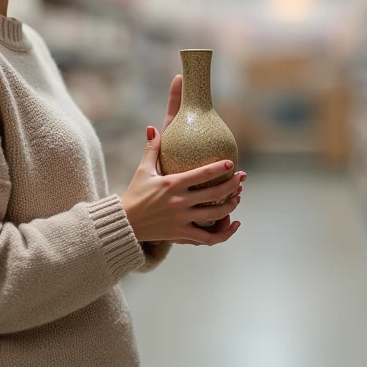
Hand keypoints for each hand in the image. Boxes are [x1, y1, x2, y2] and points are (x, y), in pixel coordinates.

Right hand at [121, 122, 243, 245]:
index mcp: (172, 184)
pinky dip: (224, 233)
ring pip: (216, 215)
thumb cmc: (135, 194)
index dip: (219, 168)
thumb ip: (151, 149)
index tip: (231, 164)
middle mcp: (180, 202)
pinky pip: (208, 238)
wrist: (125, 223)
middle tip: (241, 178)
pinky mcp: (182, 234)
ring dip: (231, 205)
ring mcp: (182, 219)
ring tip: (238, 197)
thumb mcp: (142, 170)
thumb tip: (152, 127)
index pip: (201, 174)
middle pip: (215, 194)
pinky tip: (234, 224)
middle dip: (232, 185)